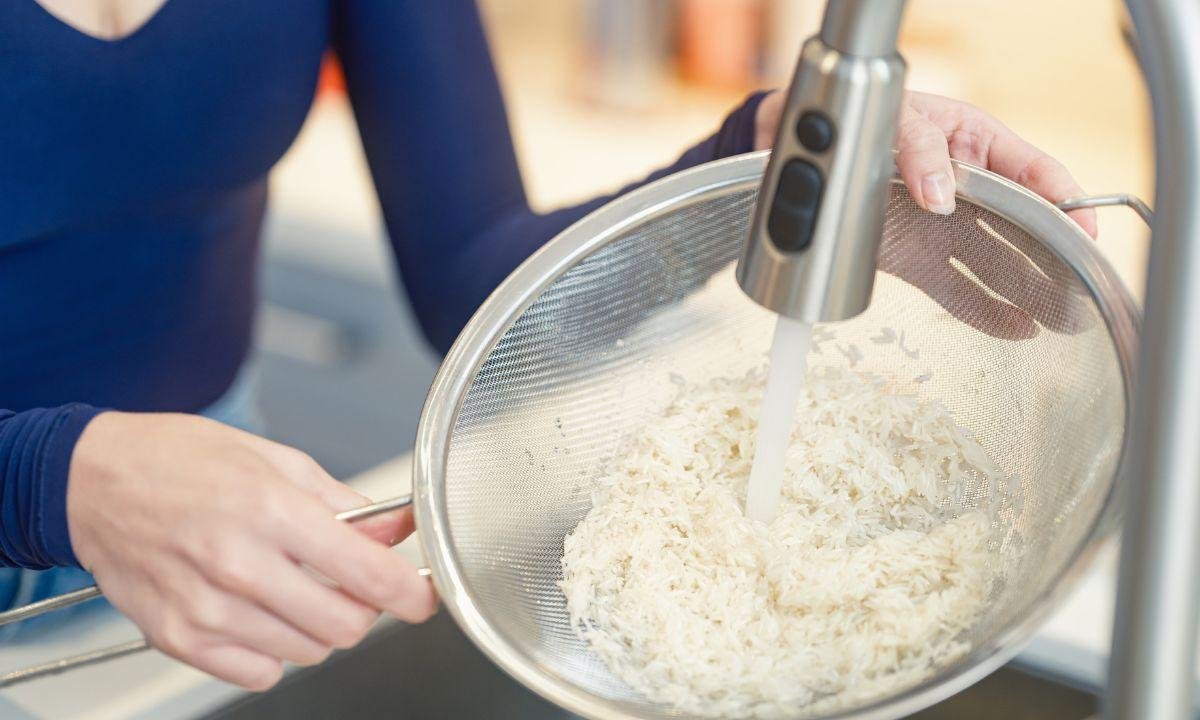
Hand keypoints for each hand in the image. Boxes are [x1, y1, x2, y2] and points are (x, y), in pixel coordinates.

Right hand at [67, 412, 436, 689]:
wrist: (90, 481)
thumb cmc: (180, 460)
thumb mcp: (276, 460)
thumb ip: (344, 504)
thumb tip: (395, 532)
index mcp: (271, 510)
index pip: (367, 574)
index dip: (411, 594)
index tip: (424, 598)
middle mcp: (239, 564)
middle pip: (345, 626)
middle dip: (364, 608)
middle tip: (351, 583)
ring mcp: (206, 608)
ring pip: (308, 651)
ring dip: (318, 626)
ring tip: (290, 585)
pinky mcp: (178, 638)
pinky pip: (259, 673)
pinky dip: (273, 650)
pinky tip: (257, 611)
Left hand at [753, 90, 1095, 337]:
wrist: (799, 147)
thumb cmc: (858, 120)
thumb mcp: (895, 118)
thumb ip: (919, 150)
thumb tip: (941, 196)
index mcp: (977, 144)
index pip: (1035, 174)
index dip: (1067, 201)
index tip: (1086, 229)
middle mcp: (968, 190)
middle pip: (1024, 228)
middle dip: (1055, 259)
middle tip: (1081, 291)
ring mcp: (944, 228)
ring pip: (996, 263)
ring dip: (1028, 291)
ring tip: (1062, 320)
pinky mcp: (916, 260)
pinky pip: (956, 288)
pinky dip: (984, 310)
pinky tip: (1016, 328)